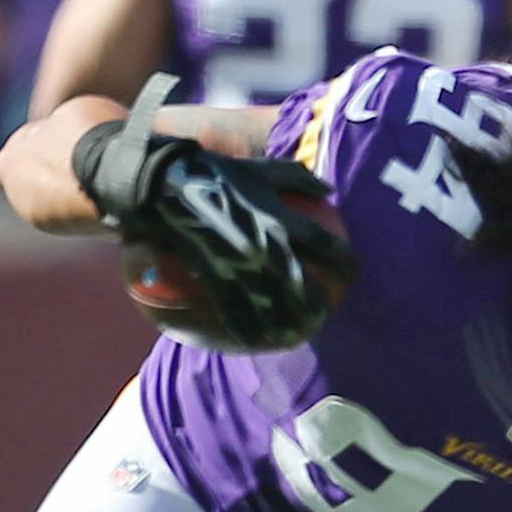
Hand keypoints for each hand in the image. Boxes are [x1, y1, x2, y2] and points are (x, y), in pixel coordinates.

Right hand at [74, 91, 353, 351]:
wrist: (158, 184)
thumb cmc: (211, 173)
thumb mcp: (256, 168)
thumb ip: (294, 178)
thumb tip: (329, 188)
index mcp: (277, 216)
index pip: (324, 245)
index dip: (345, 263)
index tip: (354, 273)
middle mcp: (262, 244)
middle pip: (303, 285)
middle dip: (320, 302)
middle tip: (328, 311)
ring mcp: (235, 266)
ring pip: (272, 306)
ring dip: (290, 324)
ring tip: (300, 333)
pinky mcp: (210, 279)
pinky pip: (235, 313)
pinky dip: (251, 330)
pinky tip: (260, 343)